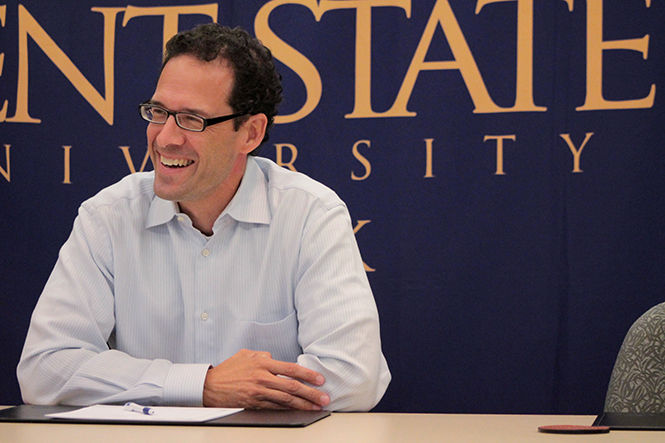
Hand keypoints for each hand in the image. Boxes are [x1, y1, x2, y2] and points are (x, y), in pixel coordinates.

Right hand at [202, 349, 329, 409]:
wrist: (209, 386)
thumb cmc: (228, 370)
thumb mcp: (246, 355)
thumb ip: (262, 356)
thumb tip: (274, 358)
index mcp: (263, 364)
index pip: (291, 369)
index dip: (308, 375)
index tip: (320, 379)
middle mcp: (263, 378)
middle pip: (292, 387)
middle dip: (311, 393)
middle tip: (325, 397)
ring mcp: (259, 393)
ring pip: (286, 400)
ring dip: (304, 404)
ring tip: (316, 407)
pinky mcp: (255, 404)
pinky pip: (275, 408)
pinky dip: (289, 410)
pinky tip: (298, 411)